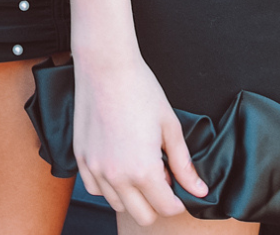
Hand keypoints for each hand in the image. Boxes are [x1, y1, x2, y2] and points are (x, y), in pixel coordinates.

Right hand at [72, 54, 207, 225]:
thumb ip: (184, 164)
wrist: (105, 65)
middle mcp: (117, 175)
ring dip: (131, 195)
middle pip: (143, 215)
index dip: (178, 201)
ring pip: (117, 204)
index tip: (178, 187)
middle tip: (160, 176)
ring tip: (137, 165)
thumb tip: (199, 190)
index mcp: (143, 170)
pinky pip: (94, 188)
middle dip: (156, 202)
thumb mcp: (169, 126)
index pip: (167, 208)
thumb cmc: (139, 89)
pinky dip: (108, 185)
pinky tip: (117, 164)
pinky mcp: (80, 156)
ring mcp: (95, 167)